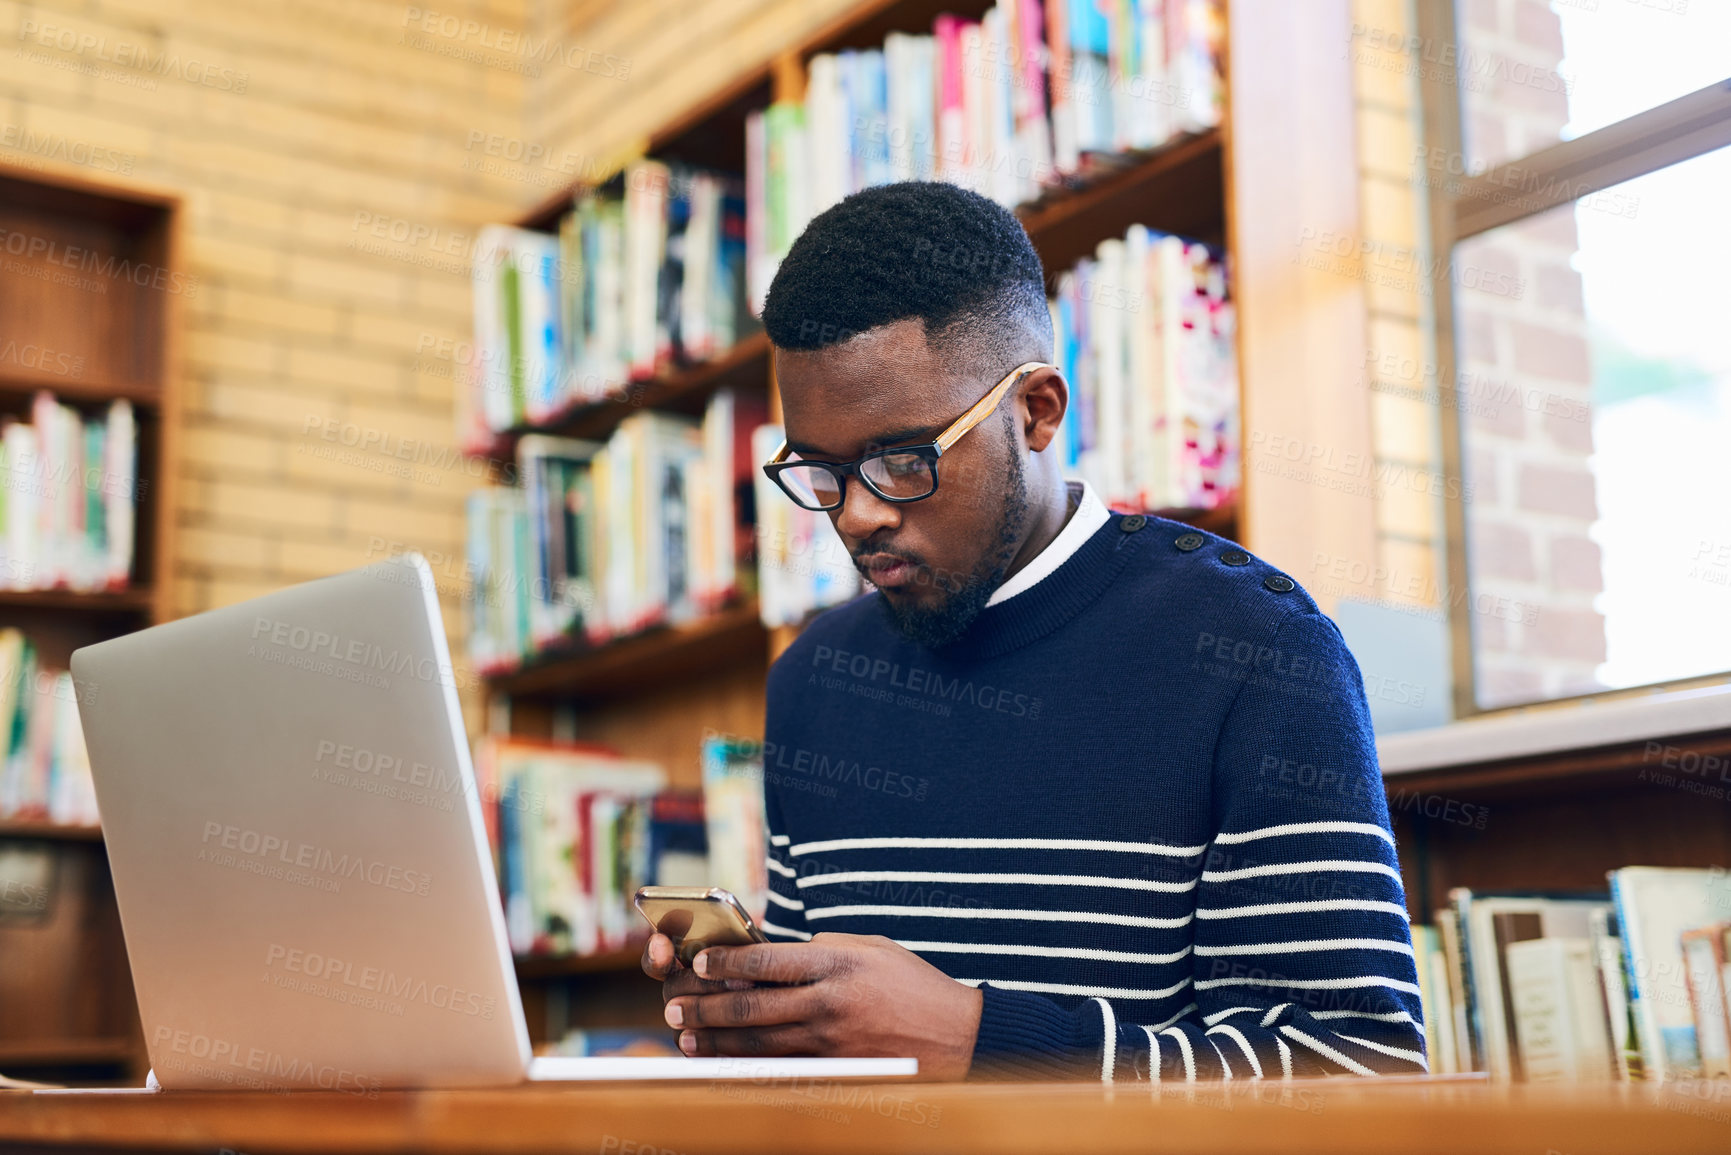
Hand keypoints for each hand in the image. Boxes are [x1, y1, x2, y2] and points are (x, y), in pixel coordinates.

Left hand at [662, 933, 983, 1080]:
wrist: (956, 1035)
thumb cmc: (912, 984)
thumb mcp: (870, 948)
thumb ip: (823, 950)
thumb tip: (773, 956)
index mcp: (838, 962)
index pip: (768, 960)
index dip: (727, 962)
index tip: (699, 962)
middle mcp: (830, 1002)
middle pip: (754, 1006)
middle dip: (707, 1008)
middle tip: (675, 1008)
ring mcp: (832, 1041)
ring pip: (760, 1042)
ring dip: (717, 1041)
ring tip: (687, 1038)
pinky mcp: (835, 1069)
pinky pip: (781, 1067)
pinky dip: (747, 1065)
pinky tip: (724, 1064)